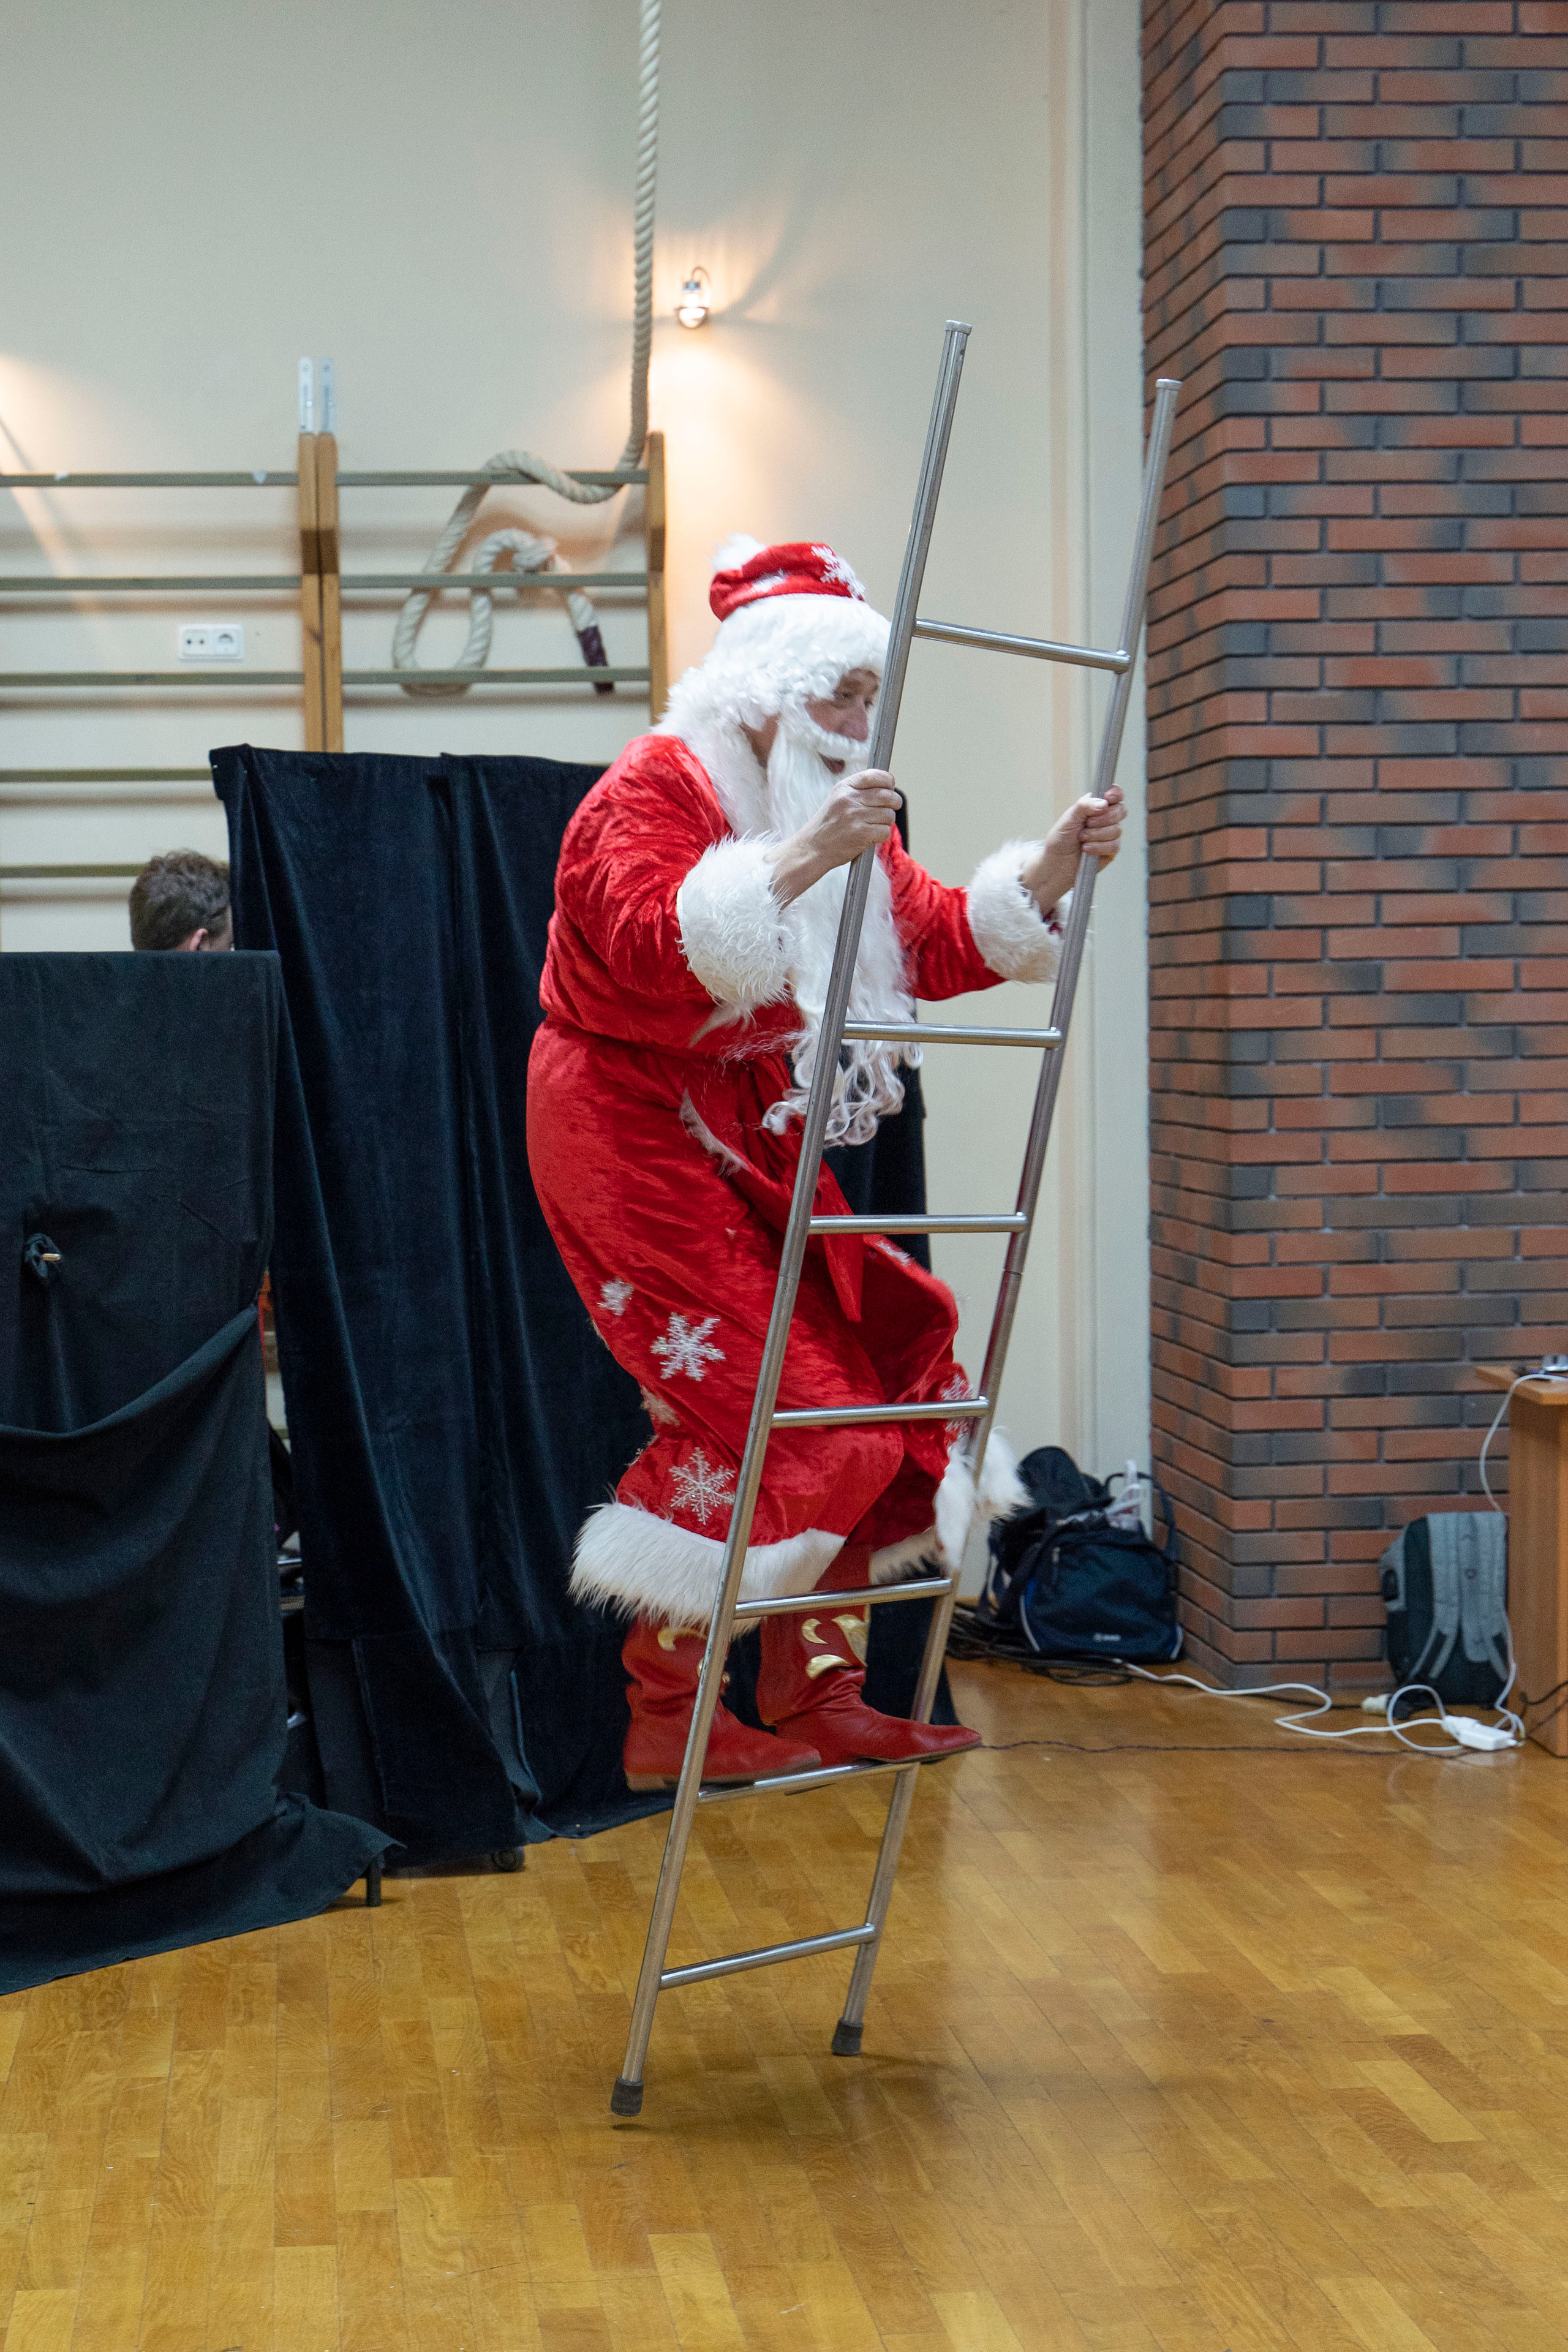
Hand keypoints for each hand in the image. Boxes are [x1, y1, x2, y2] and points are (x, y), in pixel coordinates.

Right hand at [767, 769, 901, 906]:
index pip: (875, 776)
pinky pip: (885, 831)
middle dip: (894, 803)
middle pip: (888, 796)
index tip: (890, 787)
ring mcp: (855, 817)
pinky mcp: (861, 834)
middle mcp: (850, 800)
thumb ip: (858, 791)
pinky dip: (881, 835)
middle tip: (890, 809)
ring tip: (874, 825)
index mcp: (844, 788)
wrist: (813, 848)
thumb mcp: (837, 799)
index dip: (888, 781)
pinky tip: (871, 836)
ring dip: (886, 822)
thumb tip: (888, 788)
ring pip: (889, 815)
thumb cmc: (828, 825)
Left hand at [1022, 784, 1124, 913]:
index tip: (1108, 798)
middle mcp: (1105, 818)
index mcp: (1096, 806)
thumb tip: (1104, 803)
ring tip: (1082, 839)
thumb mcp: (1069, 818)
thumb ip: (1085, 806)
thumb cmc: (1061, 839)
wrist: (1057, 863)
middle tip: (1087, 824)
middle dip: (1103, 818)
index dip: (1116, 794)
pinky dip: (1099, 847)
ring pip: (1117, 830)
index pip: (1115, 794)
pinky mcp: (1111, 850)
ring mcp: (1110, 834)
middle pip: (1120, 811)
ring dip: (1097, 835)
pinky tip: (1087, 849)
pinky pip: (1114, 845)